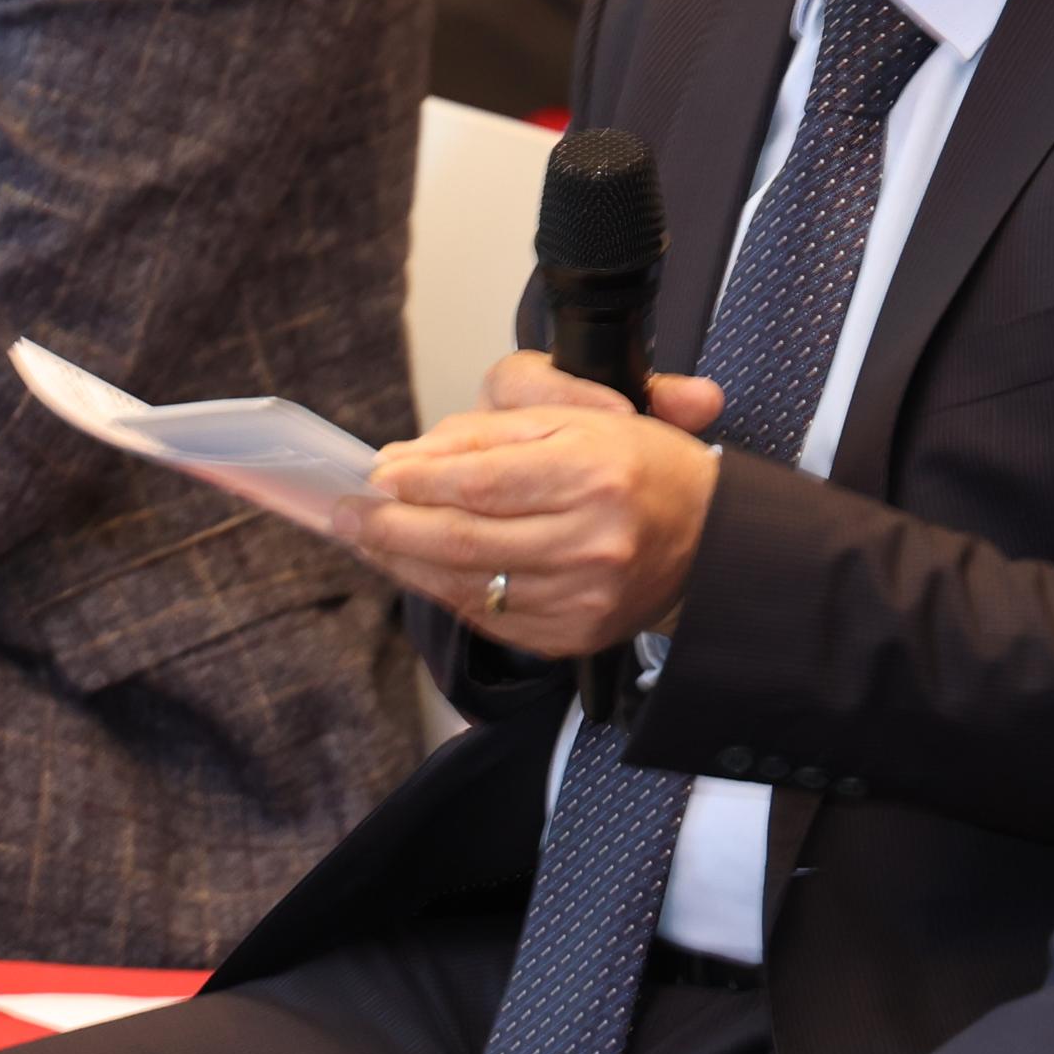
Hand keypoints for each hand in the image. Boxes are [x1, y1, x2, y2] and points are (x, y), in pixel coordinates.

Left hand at [327, 352, 723, 653]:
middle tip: (347, 516)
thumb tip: (410, 457)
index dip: (418, 481)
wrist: (707, 539)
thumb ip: (490, 431)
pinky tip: (418, 570)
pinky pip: (490, 616)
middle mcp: (590, 539)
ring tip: (368, 540)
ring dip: (405, 564)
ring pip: (468, 584)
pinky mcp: (571, 635)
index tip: (377, 475)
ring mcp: (581, 596)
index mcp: (594, 471)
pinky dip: (444, 591)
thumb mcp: (573, 418)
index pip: (481, 481)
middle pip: (463, 539)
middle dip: (391, 528)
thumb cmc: (638, 466)